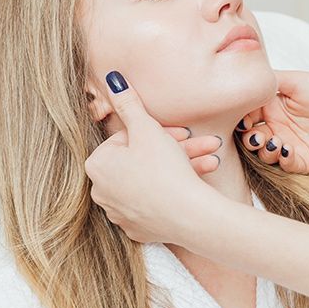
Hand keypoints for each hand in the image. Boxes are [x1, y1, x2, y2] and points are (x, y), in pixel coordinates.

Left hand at [84, 71, 221, 243]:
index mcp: (97, 165)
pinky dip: (175, 191)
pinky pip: (157, 203)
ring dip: (183, 168)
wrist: (189, 216)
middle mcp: (102, 191)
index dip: (157, 132)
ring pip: (154, 180)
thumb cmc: (165, 170)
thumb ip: (128, 104)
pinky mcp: (139, 228)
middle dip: (177, 150)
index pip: (127, 139)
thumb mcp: (147, 129)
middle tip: (205, 145)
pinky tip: (195, 184)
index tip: (181, 133)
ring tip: (211, 162)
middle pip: (143, 160)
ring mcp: (120, 213)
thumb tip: (112, 79)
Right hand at [237, 70, 308, 172]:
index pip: (247, 115)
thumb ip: (269, 81)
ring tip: (275, 141)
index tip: (247, 119)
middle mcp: (278, 126)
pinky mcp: (303, 160)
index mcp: (273, 107)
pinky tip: (287, 149)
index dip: (242, 119)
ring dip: (264, 150)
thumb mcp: (296, 80)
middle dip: (249, 139)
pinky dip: (282, 160)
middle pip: (251, 138)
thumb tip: (245, 85)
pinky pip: (286, 165)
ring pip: (265, 154)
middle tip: (256, 136)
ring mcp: (290, 144)